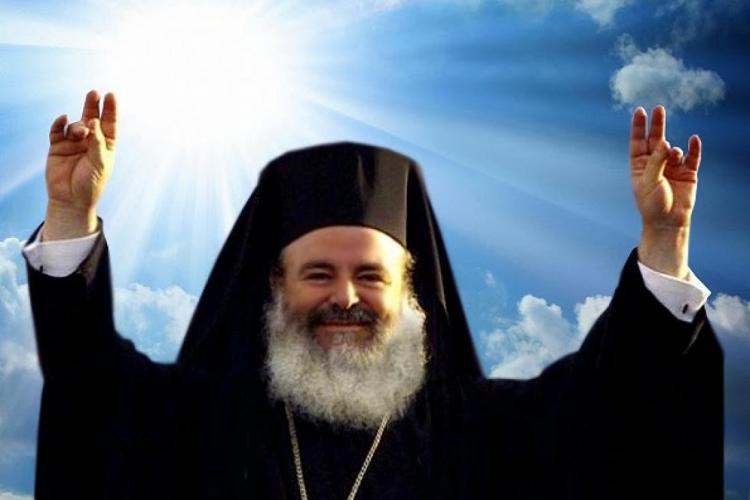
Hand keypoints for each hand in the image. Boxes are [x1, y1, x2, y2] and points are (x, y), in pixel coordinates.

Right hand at [44, 90, 116, 239]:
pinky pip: (57, 131)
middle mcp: (90, 141)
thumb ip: (98, 142)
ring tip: (80, 132)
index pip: (109, 124)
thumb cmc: (91, 184)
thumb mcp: (100, 163)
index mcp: (105, 145)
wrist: (71, 199)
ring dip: (78, 125)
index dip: (110, 109)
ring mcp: (73, 143)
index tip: (111, 95)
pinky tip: (63, 119)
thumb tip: (94, 122)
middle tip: (94, 93)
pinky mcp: (57, 147)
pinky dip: (59, 124)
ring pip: (75, 125)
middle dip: (92, 105)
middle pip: (91, 118)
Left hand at [630, 106, 701, 277]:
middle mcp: (655, 164)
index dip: (638, 127)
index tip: (639, 111)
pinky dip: (693, 148)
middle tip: (658, 109)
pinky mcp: (688, 173)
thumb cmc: (652, 204)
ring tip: (672, 155)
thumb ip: (656, 162)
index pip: (638, 142)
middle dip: (657, 124)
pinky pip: (692, 157)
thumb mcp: (649, 182)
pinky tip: (694, 140)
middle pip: (655, 139)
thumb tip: (664, 143)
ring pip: (673, 149)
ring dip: (673, 150)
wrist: (668, 222)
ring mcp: (672, 167)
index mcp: (640, 166)